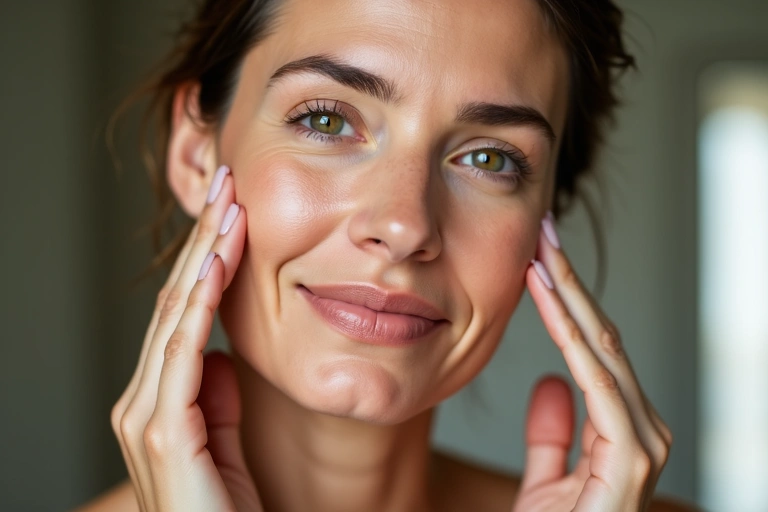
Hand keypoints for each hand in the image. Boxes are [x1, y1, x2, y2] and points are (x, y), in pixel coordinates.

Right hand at [110, 165, 260, 510]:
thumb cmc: (230, 508)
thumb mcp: (228, 439)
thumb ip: (218, 398)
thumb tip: (220, 355)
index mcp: (160, 397)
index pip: (184, 310)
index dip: (208, 258)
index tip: (233, 211)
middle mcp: (144, 399)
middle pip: (177, 300)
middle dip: (205, 240)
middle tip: (228, 186)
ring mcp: (148, 415)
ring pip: (178, 316)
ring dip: (205, 256)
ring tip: (229, 206)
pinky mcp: (166, 433)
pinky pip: (183, 353)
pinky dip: (198, 305)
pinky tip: (215, 265)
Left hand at [512, 214, 672, 511]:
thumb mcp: (548, 481)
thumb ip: (555, 435)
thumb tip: (551, 384)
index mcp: (622, 429)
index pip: (593, 348)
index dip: (567, 300)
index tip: (540, 256)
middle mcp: (640, 430)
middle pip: (601, 338)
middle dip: (570, 281)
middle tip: (544, 230)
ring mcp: (641, 444)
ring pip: (602, 349)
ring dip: (570, 295)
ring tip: (541, 249)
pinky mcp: (629, 461)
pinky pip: (597, 383)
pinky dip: (572, 335)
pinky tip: (550, 296)